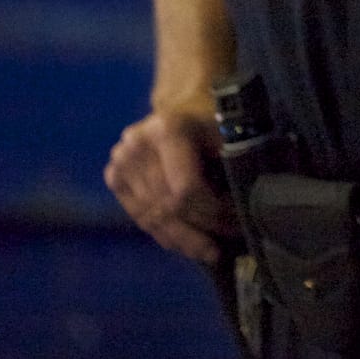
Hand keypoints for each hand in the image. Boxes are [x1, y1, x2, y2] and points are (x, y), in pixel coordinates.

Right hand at [104, 110, 239, 263]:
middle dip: (200, 229)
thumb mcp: (231, 135)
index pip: (186, 189)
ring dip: (184, 239)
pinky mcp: (114, 177)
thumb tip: (246, 209)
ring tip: (209, 252)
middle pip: (168, 206)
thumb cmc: (215, 121)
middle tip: (226, 244)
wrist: (185, 106)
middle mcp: (136, 145)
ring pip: (153, 217)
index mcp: (167, 129)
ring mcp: (120, 161)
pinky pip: (141, 216)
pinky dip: (165, 234)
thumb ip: (234, 168)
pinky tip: (186, 245)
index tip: (236, 222)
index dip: (212, 212)